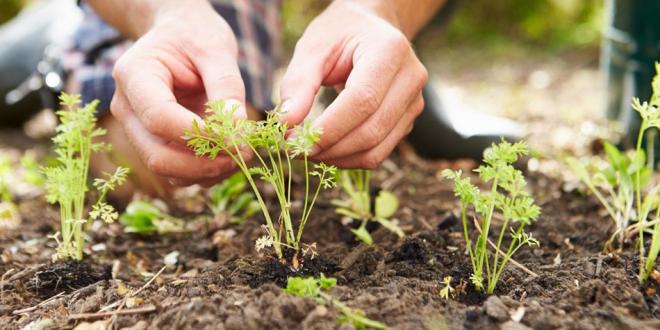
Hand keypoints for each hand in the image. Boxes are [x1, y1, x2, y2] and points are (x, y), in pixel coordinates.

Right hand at [110, 1, 246, 185]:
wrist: (181, 35)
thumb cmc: (196, 35)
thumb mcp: (216, 49)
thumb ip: (227, 87)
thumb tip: (237, 130)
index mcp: (133, 74)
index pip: (159, 117)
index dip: (200, 135)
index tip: (238, 139)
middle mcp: (127, 107)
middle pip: (156, 154)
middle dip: (203, 163)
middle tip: (244, 155)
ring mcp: (137, 129)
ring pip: (166, 169)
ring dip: (207, 172)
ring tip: (242, 155)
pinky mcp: (154, 143)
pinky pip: (177, 171)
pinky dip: (205, 172)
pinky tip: (231, 156)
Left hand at [279, 0, 427, 168]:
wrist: (371, 27)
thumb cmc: (340, 34)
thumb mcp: (313, 47)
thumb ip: (298, 84)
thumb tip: (286, 124)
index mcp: (390, 50)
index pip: (362, 100)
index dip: (328, 128)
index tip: (292, 140)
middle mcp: (410, 78)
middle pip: (371, 130)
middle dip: (328, 148)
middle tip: (294, 149)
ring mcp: (414, 103)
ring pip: (376, 149)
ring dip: (337, 158)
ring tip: (307, 150)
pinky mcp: (406, 121)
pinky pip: (378, 153)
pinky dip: (348, 158)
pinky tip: (325, 150)